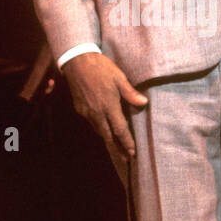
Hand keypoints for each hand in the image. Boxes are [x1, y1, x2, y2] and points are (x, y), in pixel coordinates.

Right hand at [62, 51, 147, 178]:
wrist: (76, 62)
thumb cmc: (100, 67)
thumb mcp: (119, 77)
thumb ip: (130, 93)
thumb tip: (144, 103)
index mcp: (108, 106)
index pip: (120, 130)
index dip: (126, 142)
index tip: (133, 152)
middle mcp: (96, 112)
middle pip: (108, 136)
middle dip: (117, 148)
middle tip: (126, 158)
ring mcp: (86, 112)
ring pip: (99, 130)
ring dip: (108, 139)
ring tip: (116, 146)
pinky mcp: (80, 109)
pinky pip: (92, 123)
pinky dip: (99, 128)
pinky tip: (104, 129)